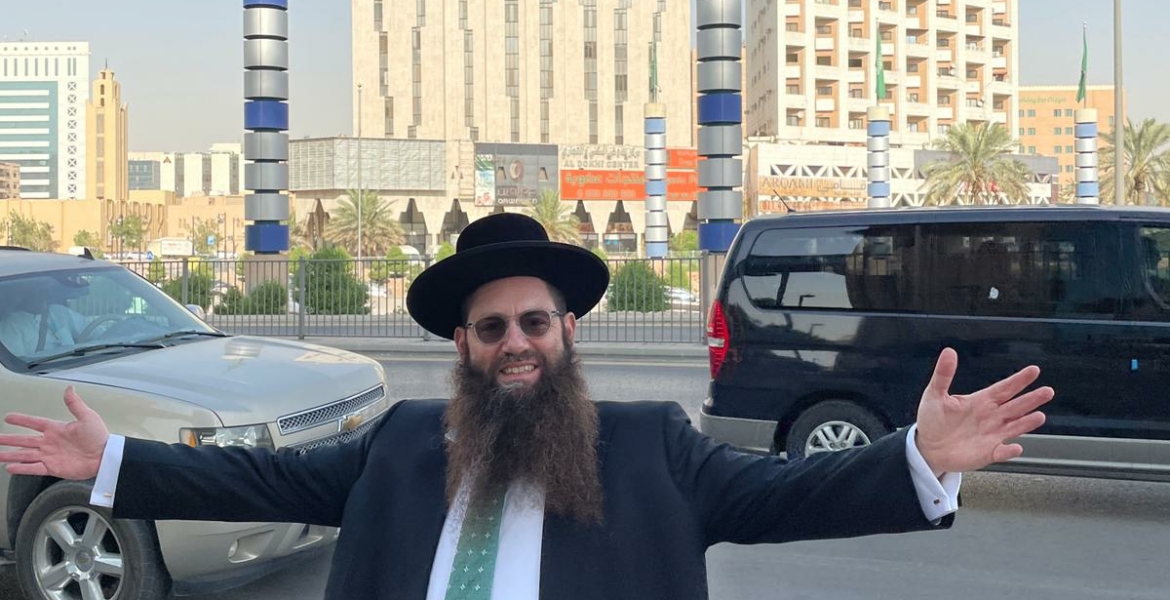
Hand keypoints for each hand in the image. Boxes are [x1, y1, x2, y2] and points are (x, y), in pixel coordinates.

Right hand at [0, 386, 109, 478]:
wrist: (105, 456)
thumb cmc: (99, 436)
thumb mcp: (87, 417)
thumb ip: (75, 404)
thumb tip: (69, 388)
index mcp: (56, 429)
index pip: (34, 423)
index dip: (21, 420)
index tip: (8, 417)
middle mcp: (50, 442)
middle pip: (24, 440)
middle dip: (9, 439)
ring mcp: (50, 455)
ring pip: (25, 455)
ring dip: (10, 455)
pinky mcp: (53, 467)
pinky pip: (33, 468)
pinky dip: (21, 468)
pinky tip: (9, 467)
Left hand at [915, 348, 1053, 476]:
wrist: (928, 446)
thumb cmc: (932, 419)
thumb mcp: (935, 394)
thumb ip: (943, 374)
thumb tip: (949, 352)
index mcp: (981, 401)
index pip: (1004, 388)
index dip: (1019, 380)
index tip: (1034, 370)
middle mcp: (991, 417)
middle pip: (1016, 406)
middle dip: (1031, 399)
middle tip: (1047, 391)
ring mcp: (992, 435)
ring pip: (1014, 427)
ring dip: (1027, 423)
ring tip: (1039, 416)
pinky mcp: (988, 452)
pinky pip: (1002, 452)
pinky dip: (1009, 450)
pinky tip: (1015, 447)